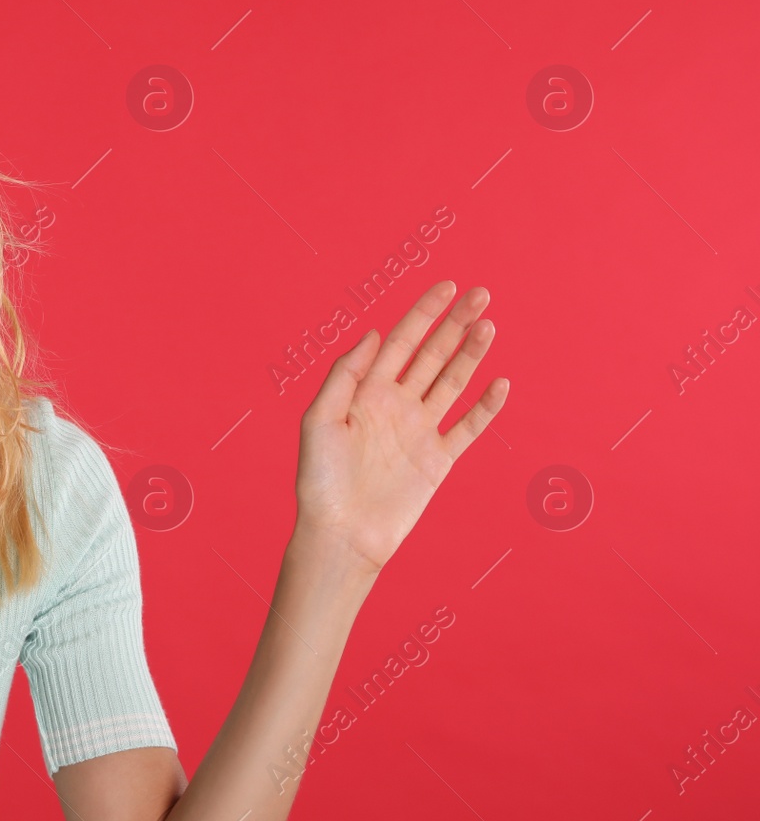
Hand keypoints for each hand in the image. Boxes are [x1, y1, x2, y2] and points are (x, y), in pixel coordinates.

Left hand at [293, 280, 508, 574]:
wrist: (341, 534)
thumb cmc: (320, 480)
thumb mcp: (319, 420)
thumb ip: (346, 375)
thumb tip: (374, 334)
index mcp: (366, 391)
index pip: (400, 341)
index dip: (423, 312)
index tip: (447, 286)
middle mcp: (396, 405)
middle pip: (432, 354)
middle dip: (455, 323)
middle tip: (481, 293)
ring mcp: (419, 431)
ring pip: (452, 383)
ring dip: (471, 354)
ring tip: (489, 325)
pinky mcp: (438, 461)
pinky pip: (468, 427)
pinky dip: (486, 407)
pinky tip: (500, 382)